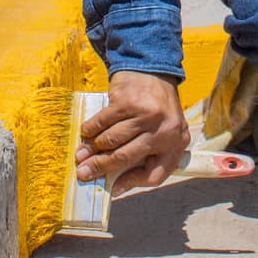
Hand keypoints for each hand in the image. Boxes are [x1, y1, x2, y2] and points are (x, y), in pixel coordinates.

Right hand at [75, 70, 189, 196]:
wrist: (153, 68)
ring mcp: (146, 115)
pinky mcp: (128, 101)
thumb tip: (117, 184)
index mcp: (176, 143)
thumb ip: (148, 153)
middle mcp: (164, 130)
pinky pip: (103, 121)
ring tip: (81, 154)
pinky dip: (91, 129)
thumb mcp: (164, 130)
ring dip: (92, 149)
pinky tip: (85, 132)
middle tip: (83, 173)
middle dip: (101, 167)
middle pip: (126, 158)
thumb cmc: (156, 107)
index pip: (155, 174)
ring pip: (112, 140)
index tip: (113, 188)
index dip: (132, 184)